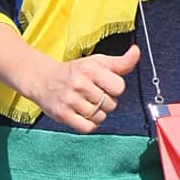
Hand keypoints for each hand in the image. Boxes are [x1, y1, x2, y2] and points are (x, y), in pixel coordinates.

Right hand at [17, 45, 140, 133]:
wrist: (43, 80)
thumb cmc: (75, 72)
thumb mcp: (97, 62)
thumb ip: (120, 62)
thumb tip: (136, 51)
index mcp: (90, 68)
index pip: (119, 87)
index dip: (114, 89)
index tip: (103, 86)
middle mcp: (79, 83)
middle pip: (111, 104)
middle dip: (105, 102)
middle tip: (92, 95)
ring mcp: (70, 100)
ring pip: (100, 117)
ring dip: (97, 114)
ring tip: (86, 104)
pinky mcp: (62, 114)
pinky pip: (88, 128)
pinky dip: (88, 125)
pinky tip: (82, 115)